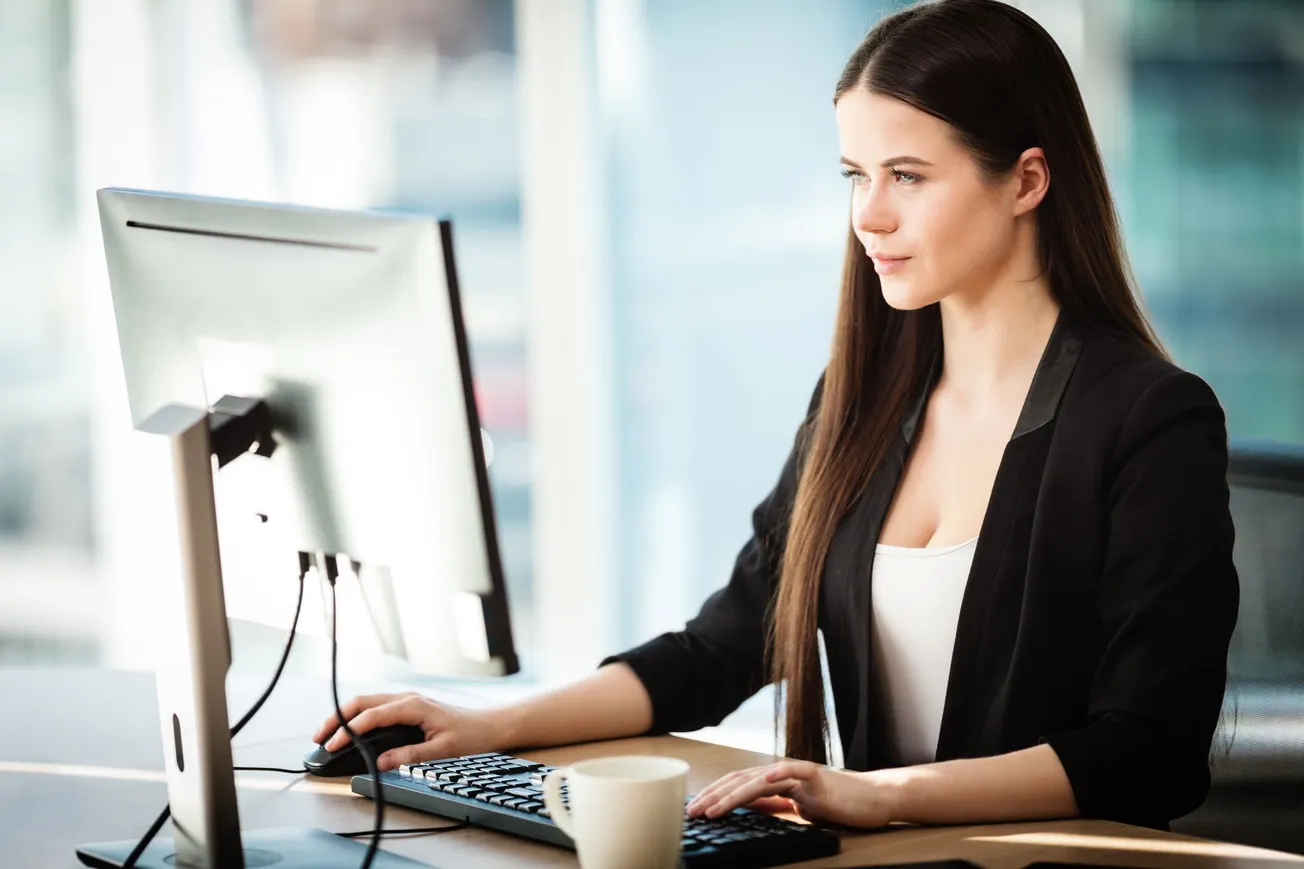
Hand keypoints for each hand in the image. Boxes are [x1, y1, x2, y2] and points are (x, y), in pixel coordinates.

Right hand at [311, 692, 509, 771]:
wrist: (489, 725)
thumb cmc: (470, 734)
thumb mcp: (443, 750)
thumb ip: (411, 756)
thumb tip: (381, 762)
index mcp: (413, 706)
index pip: (372, 715)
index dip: (349, 731)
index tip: (332, 745)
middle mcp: (407, 698)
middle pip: (362, 702)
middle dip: (337, 718)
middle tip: (318, 738)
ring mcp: (406, 700)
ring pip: (366, 702)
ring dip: (345, 716)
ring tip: (327, 734)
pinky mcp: (407, 706)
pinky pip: (375, 706)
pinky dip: (357, 716)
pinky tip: (349, 728)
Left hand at [685, 760, 896, 828]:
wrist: (870, 798)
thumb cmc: (836, 804)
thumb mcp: (797, 807)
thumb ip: (774, 803)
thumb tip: (748, 807)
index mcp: (776, 779)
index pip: (737, 784)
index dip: (715, 795)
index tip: (694, 810)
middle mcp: (782, 772)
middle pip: (741, 780)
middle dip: (714, 796)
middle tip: (693, 812)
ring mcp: (799, 772)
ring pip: (759, 779)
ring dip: (734, 794)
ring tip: (714, 808)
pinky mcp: (818, 777)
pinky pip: (796, 771)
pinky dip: (779, 772)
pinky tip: (763, 778)